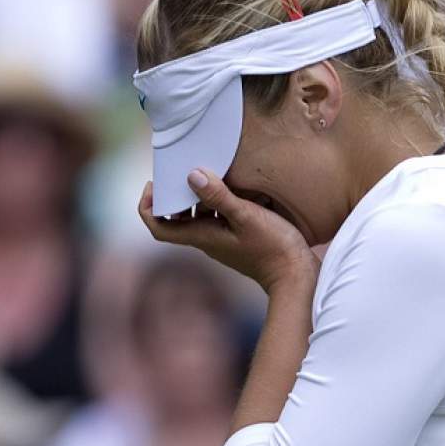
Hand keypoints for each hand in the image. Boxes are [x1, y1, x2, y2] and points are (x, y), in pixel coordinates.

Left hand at [139, 170, 318, 291]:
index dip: (148, 206)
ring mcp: (221, 241)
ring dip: (196, 195)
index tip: (153, 184)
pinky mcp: (237, 238)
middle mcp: (206, 240)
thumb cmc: (273, 247)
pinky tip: (231, 185)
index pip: (159, 227)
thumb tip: (192, 175)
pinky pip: (216, 217)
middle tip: (179, 169)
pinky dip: (215, 200)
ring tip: (206, 170)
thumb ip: (219, 197)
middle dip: (172, 194)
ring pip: (196, 216)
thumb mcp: (246, 216)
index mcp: (201, 237)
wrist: (297, 276)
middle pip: (175, 218)